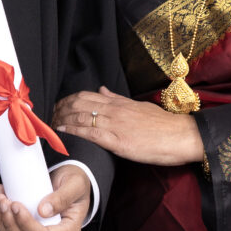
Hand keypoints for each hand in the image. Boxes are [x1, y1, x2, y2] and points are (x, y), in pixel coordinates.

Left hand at [0, 163, 89, 230]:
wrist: (70, 184)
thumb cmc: (75, 185)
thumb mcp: (75, 185)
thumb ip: (62, 197)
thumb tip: (44, 211)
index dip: (26, 224)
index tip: (16, 205)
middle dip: (10, 223)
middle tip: (4, 201)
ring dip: (3, 222)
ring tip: (0, 200)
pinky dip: (1, 221)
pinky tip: (1, 205)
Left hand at [53, 86, 204, 165]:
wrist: (181, 136)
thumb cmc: (163, 125)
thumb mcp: (139, 106)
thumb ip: (119, 99)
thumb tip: (103, 89)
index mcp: (119, 102)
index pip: (87, 95)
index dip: (68, 100)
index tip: (58, 106)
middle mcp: (114, 110)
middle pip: (78, 103)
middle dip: (60, 109)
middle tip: (49, 116)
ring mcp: (115, 124)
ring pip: (81, 116)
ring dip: (62, 120)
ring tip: (50, 125)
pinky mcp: (117, 140)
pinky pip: (90, 133)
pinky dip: (73, 132)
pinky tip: (62, 133)